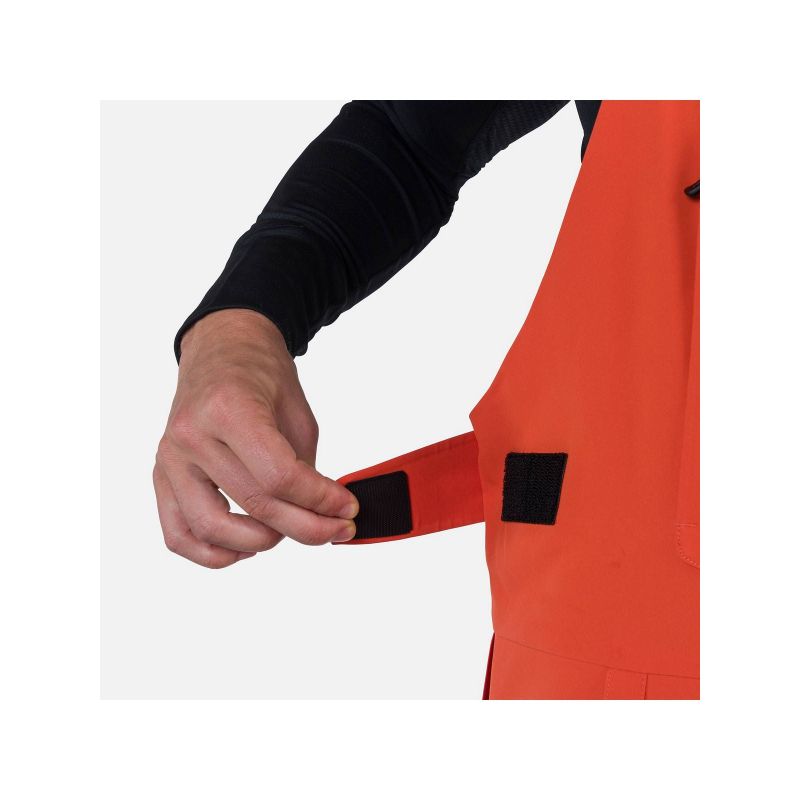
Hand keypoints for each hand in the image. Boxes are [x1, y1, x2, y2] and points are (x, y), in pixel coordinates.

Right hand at [153, 309, 358, 567]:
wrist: (223, 349)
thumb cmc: (263, 376)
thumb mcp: (298, 413)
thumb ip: (305, 467)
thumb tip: (321, 516)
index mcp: (229, 408)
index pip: (279, 476)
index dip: (320, 501)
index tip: (347, 510)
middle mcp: (192, 434)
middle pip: (254, 504)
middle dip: (307, 527)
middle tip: (338, 530)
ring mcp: (171, 458)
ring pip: (212, 528)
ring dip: (261, 542)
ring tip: (291, 533)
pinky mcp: (162, 475)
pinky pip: (178, 534)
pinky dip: (212, 553)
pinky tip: (247, 547)